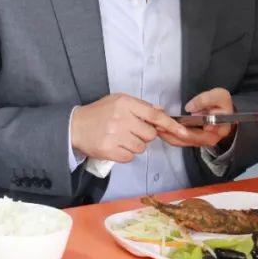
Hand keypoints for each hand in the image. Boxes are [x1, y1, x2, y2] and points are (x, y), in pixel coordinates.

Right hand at [71, 94, 188, 162]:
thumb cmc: (98, 113)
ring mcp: (115, 135)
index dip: (170, 124)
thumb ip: (140, 106)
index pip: (154, 115)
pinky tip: (115, 146)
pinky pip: (130, 157)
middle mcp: (121, 118)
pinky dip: (125, 154)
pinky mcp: (110, 150)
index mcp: (125, 103)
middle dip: (143, 135)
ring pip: (141, 147)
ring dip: (134, 145)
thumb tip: (160, 111)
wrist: (74, 126)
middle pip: (150, 134)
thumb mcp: (117, 101)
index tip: (183, 132)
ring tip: (119, 138)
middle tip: (129, 131)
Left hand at [157, 88, 234, 149]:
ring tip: (154, 124)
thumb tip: (190, 108)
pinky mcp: (190, 140)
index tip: (174, 124)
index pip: (201, 133)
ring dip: (166, 133)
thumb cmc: (221, 104)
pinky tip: (158, 126)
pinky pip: (176, 140)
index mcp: (218, 129)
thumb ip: (206, 100)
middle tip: (157, 124)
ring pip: (179, 141)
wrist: (223, 113)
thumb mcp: (219, 96)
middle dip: (171, 132)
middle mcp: (208, 139)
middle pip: (187, 139)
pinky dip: (166, 134)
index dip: (187, 130)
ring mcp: (198, 141)